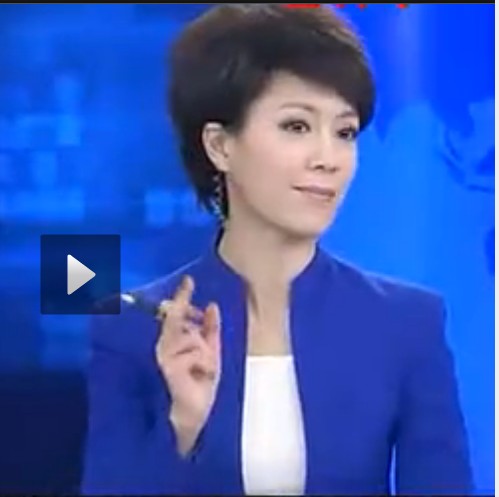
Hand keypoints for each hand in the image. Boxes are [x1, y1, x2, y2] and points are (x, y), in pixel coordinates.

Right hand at [155, 275, 221, 454]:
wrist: (196, 411)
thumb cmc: (201, 382)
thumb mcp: (212, 350)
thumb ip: (211, 328)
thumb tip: (212, 305)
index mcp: (174, 340)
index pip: (177, 313)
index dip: (183, 296)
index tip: (189, 280)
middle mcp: (165, 345)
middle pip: (174, 317)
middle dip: (184, 307)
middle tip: (191, 295)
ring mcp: (166, 355)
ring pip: (191, 335)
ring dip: (205, 350)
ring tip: (205, 368)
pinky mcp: (169, 366)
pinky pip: (195, 352)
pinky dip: (205, 362)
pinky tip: (202, 375)